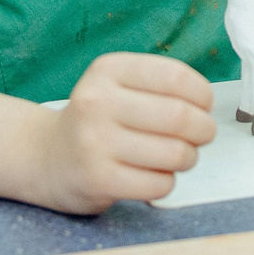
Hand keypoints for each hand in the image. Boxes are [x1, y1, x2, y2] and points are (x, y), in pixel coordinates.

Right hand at [22, 53, 216, 212]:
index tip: (203, 106)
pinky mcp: (97, 179)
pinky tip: (151, 174)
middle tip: (201, 135)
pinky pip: (159, 183)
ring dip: (188, 158)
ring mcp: (94, 142)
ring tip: (175, 156)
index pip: (176, 76)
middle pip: (180, 116)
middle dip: (203, 130)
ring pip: (175, 153)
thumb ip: (162, 85)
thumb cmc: (99, 120)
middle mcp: (97, 102)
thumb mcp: (119, 84)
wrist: (47, 156)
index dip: (203, 95)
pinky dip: (166, 181)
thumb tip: (207, 107)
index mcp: (108, 71)